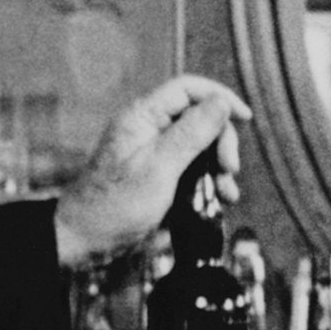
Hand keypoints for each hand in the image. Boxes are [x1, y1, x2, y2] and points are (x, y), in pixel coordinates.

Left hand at [52, 75, 251, 266]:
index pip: (187, 89)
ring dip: (218, 166)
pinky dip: (208, 181)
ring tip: (227, 193)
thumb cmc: (115, 205)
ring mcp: (153, 153)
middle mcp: (148, 129)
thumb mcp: (159, 168)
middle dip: (220, 142)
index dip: (219, 97)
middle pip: (199, 118)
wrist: (85, 240)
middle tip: (228, 170)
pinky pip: (191, 169)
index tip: (244, 118)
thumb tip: (220, 102)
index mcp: (142, 117)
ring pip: (199, 146)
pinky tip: (218, 200)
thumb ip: (190, 134)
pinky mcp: (158, 176)